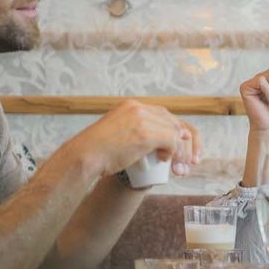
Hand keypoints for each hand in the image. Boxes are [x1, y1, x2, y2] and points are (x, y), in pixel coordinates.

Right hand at [66, 100, 198, 178]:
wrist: (85, 155)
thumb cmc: (98, 151)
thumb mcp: (116, 132)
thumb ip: (132, 130)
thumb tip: (154, 142)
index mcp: (130, 105)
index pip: (161, 113)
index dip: (172, 127)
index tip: (179, 141)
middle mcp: (137, 108)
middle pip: (170, 120)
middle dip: (180, 138)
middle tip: (182, 156)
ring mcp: (141, 119)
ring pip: (173, 131)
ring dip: (178, 149)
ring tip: (174, 163)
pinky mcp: (145, 134)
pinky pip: (171, 141)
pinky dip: (173, 153)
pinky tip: (165, 160)